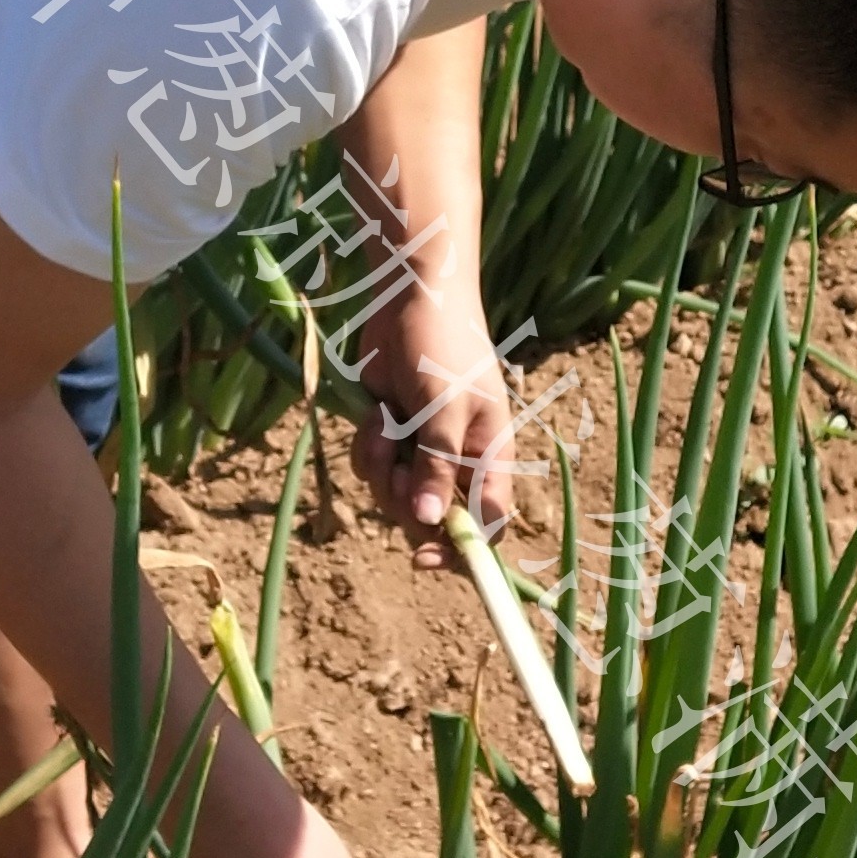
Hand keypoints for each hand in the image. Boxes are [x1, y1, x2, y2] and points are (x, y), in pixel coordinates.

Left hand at [349, 294, 514, 567]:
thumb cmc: (442, 348)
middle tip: (393, 470)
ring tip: (384, 425)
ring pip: (393, 496)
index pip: (487, 523)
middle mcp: (457, 461)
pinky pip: (371, 469)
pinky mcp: (389, 436)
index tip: (426, 558)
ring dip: (380, 466)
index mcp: (489, 456)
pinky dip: (367, 446)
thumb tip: (428, 523)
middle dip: (403, 501)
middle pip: (430, 520)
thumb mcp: (444, 408)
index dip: (463, 551)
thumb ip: (436, 466)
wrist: (409, 299)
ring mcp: (420, 450)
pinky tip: (375, 414)